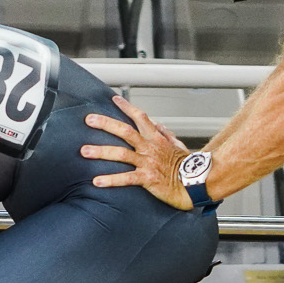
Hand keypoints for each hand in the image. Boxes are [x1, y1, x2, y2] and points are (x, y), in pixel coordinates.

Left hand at [80, 95, 195, 209]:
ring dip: (101, 151)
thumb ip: (165, 134)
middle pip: (124, 131)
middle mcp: (150, 147)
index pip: (141, 117)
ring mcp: (148, 162)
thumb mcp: (177, 145)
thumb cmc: (187, 167)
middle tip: (89, 120)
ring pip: (121, 153)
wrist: (198, 183)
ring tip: (85, 151)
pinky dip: (111, 180)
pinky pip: (126, 178)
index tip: (114, 99)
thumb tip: (157, 124)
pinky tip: (97, 181)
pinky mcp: (148, 179)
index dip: (126, 107)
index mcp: (157, 138)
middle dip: (105, 124)